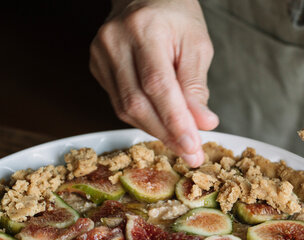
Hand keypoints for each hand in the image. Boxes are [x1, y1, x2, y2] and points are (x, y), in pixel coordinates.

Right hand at [90, 0, 216, 166]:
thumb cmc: (177, 17)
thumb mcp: (197, 46)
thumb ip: (196, 86)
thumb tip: (203, 124)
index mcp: (144, 30)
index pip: (158, 86)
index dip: (175, 122)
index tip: (193, 148)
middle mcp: (115, 42)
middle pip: (137, 103)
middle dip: (167, 134)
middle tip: (192, 154)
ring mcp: (100, 55)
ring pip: (125, 109)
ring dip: (156, 131)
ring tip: (181, 144)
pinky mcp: (97, 67)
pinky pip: (120, 104)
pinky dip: (144, 119)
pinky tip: (162, 125)